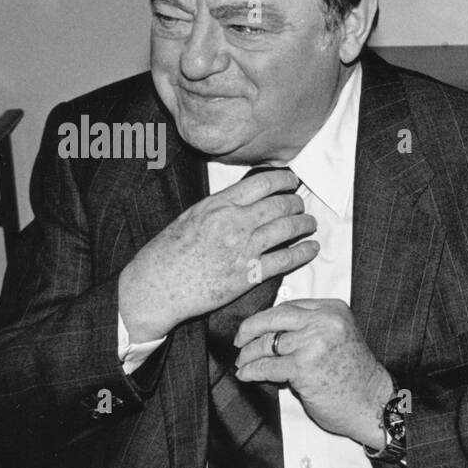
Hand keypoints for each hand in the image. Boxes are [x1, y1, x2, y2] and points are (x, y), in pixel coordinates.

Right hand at [118, 169, 318, 340]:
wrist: (156, 287)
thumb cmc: (167, 254)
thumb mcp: (190, 218)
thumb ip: (219, 207)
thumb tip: (244, 198)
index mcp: (218, 205)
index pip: (262, 183)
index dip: (284, 180)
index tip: (292, 181)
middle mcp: (234, 223)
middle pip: (280, 205)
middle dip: (297, 203)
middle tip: (301, 205)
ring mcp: (243, 248)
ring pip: (288, 228)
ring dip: (305, 224)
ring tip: (310, 223)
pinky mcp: (249, 274)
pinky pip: (287, 259)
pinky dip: (304, 252)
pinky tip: (311, 248)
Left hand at [233, 299, 392, 448]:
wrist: (372, 402)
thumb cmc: (355, 375)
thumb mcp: (339, 337)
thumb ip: (312, 328)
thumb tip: (272, 330)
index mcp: (333, 310)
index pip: (289, 307)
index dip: (267, 318)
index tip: (254, 327)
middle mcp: (324, 322)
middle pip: (274, 318)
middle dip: (249, 329)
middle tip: (239, 340)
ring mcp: (314, 344)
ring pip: (267, 344)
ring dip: (248, 354)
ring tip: (242, 362)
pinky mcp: (303, 368)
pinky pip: (267, 366)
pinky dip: (252, 371)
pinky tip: (247, 375)